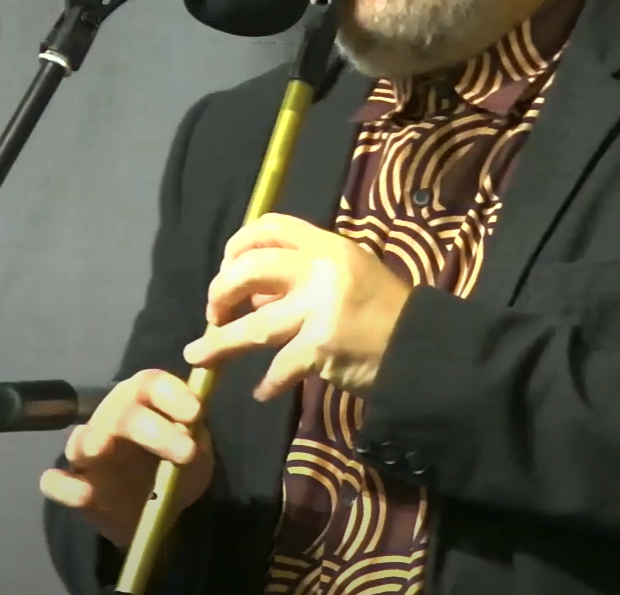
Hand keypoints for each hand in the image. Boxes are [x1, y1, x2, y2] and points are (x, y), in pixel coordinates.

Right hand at [38, 369, 214, 546]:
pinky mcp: (75, 485)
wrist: (159, 510)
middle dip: (153, 429)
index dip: (171, 393)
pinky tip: (83, 495)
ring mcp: (89, 454)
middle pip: (123, 413)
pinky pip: (56, 483)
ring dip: (92, 443)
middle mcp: (112, 420)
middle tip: (186, 453)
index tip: (195, 412)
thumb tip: (191, 426)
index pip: (150, 384)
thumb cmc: (177, 467)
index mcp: (144, 403)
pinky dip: (65, 487)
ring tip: (100, 450)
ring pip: (81, 441)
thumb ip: (196, 437)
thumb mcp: (198, 452)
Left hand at [182, 212, 412, 400]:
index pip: (271, 226)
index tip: (226, 266)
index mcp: (328, 246)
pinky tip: (262, 392)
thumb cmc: (385, 310)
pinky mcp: (321, 348)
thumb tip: (256, 294)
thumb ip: (304, 277)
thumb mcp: (350, 275)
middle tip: (214, 313)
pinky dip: (268, 383)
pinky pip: (280, 367)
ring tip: (197, 356)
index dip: (238, 244)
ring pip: (253, 325)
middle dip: (220, 292)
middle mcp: (321, 271)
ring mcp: (320, 310)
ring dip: (219, 343)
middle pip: (249, 270)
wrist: (422, 348)